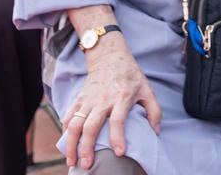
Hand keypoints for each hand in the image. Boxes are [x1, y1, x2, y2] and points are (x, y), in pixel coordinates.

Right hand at [63, 41, 161, 169]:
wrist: (110, 57)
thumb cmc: (131, 76)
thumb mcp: (147, 90)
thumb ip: (154, 111)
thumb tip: (155, 133)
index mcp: (122, 97)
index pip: (118, 120)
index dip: (118, 137)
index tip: (119, 153)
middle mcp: (103, 100)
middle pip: (91, 126)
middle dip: (87, 148)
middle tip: (87, 166)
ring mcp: (88, 99)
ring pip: (75, 124)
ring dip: (71, 145)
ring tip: (72, 161)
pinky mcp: (78, 99)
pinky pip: (68, 117)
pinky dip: (65, 133)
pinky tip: (66, 146)